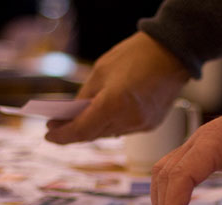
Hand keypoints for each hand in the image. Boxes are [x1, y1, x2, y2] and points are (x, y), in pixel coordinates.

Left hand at [45, 32, 190, 143]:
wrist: (173, 53)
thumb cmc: (135, 55)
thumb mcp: (101, 71)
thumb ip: (85, 95)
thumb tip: (73, 114)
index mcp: (113, 104)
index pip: (81, 130)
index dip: (62, 135)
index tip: (48, 135)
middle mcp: (128, 119)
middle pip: (93, 134)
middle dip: (74, 131)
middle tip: (58, 126)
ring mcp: (141, 125)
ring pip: (109, 133)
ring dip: (93, 129)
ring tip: (78, 121)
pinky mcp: (151, 125)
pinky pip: (124, 130)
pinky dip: (111, 125)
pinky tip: (103, 117)